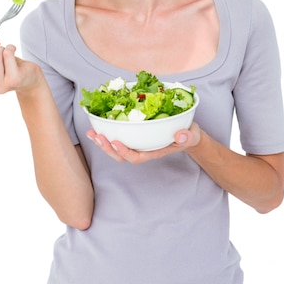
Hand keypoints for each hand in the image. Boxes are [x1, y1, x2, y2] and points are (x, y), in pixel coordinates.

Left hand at [86, 121, 201, 163]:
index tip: (115, 142)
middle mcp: (143, 149)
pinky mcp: (134, 135)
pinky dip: (106, 132)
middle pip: (121, 155)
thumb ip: (188, 137)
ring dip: (103, 142)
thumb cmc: (188, 135)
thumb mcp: (192, 135)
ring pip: (116, 148)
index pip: (137, 157)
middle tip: (98, 136)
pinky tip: (97, 126)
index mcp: (154, 151)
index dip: (124, 152)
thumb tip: (180, 136)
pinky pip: (118, 136)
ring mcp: (137, 143)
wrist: (187, 132)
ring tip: (92, 133)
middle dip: (108, 148)